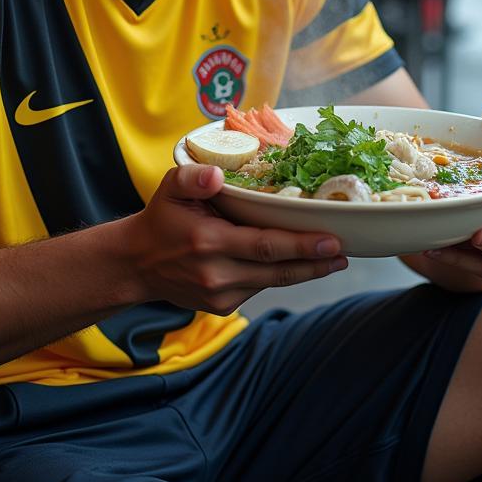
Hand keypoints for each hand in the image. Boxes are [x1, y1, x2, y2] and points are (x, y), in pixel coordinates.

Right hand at [124, 164, 347, 314]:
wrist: (137, 264)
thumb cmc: (160, 219)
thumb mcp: (169, 188)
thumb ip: (192, 178)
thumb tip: (217, 174)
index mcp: (208, 242)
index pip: (265, 245)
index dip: (302, 245)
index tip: (332, 240)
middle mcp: (217, 274)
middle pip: (278, 270)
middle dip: (315, 262)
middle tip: (345, 252)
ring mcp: (220, 295)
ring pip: (272, 280)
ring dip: (304, 270)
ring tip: (333, 257)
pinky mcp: (222, 307)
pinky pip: (258, 286)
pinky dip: (278, 274)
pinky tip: (298, 262)